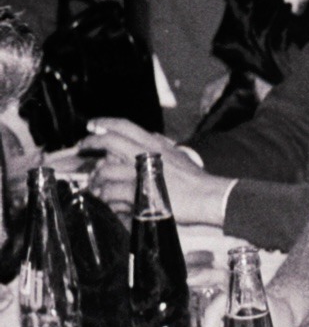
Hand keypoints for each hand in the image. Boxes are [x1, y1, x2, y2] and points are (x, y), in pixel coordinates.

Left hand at [81, 117, 232, 224]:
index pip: (124, 126)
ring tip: (97, 187)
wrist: (207, 196)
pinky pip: (112, 194)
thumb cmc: (195, 180)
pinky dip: (107, 199)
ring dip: (97, 180)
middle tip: (83, 150)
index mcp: (155, 144)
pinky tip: (109, 202)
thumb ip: (162, 145)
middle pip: (109, 143)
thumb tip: (151, 136)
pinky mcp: (138, 193)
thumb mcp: (179, 154)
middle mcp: (146, 154)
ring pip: (106, 171)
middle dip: (90, 145)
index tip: (91, 126)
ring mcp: (140, 173)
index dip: (103, 123)